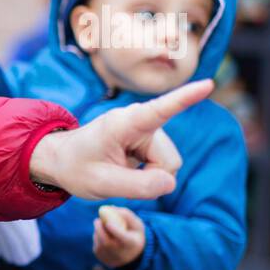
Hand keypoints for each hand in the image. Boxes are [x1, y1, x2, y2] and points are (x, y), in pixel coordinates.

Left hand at [29, 79, 212, 199]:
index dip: (185, 98)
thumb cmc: (76, 167)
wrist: (61, 160)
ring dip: (148, 175)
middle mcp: (140, 121)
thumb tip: (170, 183)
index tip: (208, 84)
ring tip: (118, 171)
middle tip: (118, 179)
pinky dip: (147, 174)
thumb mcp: (101, 183)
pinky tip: (126, 168)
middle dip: (152, 177)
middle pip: (169, 160)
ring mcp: (147, 130)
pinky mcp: (150, 140)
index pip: (160, 110)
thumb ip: (137, 186)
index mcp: (124, 123)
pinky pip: (162, 166)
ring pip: (168, 165)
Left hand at [93, 205, 145, 267]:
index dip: (114, 230)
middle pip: (106, 241)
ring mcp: (110, 256)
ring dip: (99, 232)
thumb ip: (126, 214)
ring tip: (106, 229)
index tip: (107, 222)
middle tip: (97, 220)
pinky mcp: (101, 257)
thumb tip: (111, 207)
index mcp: (131, 243)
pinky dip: (98, 238)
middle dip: (99, 228)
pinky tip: (105, 238)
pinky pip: (96, 244)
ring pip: (99, 241)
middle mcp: (120, 253)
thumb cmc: (134, 236)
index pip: (122, 238)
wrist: (132, 256)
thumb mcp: (136, 225)